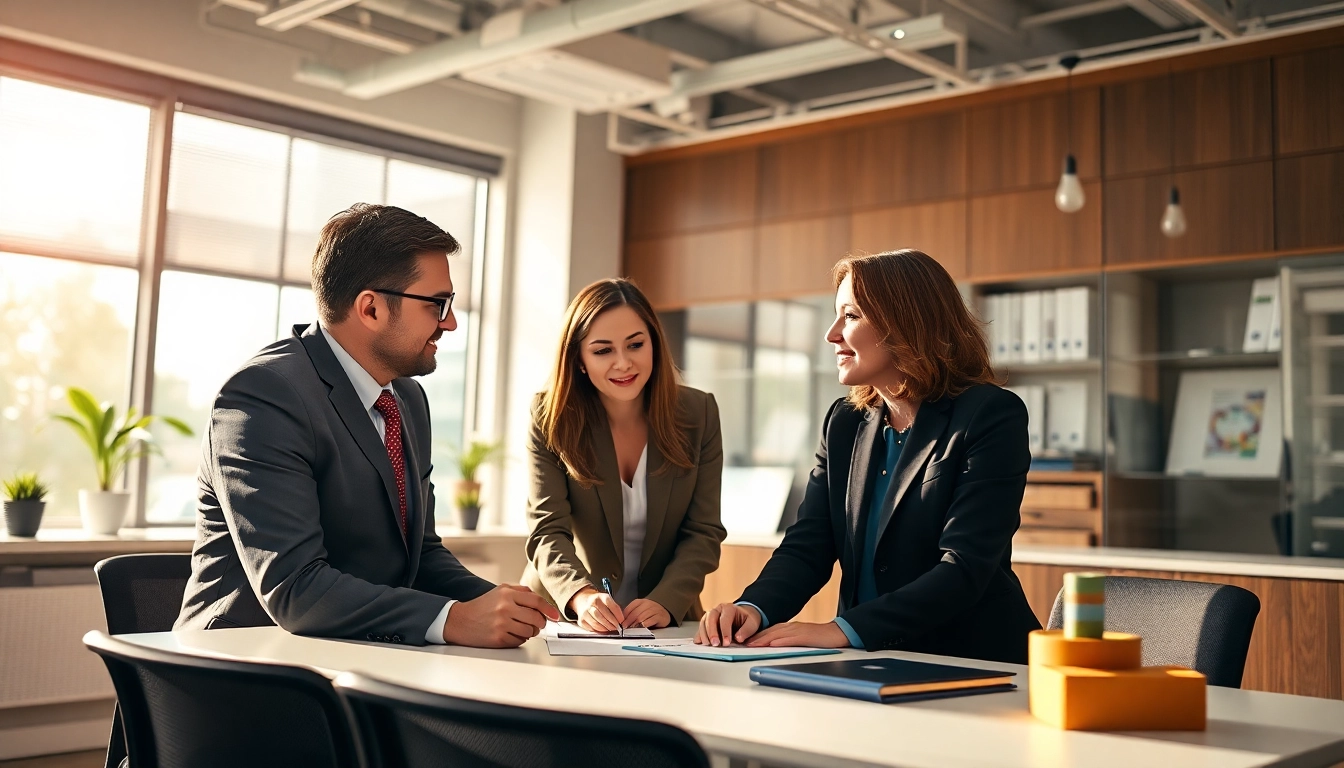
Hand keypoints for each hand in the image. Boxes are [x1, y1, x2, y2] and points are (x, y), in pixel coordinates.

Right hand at [442, 584, 560, 647]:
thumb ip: (521, 592)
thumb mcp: (500, 591)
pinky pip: (520, 641)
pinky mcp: (498, 638)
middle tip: (537, 624)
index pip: (536, 601)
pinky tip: (512, 634)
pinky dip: (520, 639)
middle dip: (540, 623)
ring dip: (530, 632)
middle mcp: (505, 608)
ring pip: (530, 632)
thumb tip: (541, 602)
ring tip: (522, 628)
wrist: (459, 620)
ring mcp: (501, 624)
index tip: (555, 616)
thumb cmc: (482, 606)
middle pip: (536, 618)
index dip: (549, 610)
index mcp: (507, 594)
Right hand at [569, 587, 625, 632]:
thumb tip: (621, 620)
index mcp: (600, 596)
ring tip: (611, 628)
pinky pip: (591, 627)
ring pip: (597, 622)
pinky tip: (603, 630)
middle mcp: (592, 603)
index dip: (618, 614)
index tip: (622, 620)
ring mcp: (585, 611)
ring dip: (606, 627)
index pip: (611, 605)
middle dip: (612, 622)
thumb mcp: (606, 600)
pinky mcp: (581, 620)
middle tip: (617, 626)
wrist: (583, 601)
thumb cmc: (597, 602)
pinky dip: (598, 630)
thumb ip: (614, 608)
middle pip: (603, 614)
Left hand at [623, 598, 670, 628]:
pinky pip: (652, 620)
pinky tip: (643, 627)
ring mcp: (654, 609)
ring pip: (642, 616)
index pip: (630, 608)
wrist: (664, 612)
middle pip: (635, 613)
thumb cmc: (650, 613)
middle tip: (625, 627)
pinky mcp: (660, 616)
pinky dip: (646, 624)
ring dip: (636, 623)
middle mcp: (647, 604)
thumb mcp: (640, 611)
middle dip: (629, 621)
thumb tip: (622, 622)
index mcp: (640, 602)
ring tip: (632, 628)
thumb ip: (632, 614)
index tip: (621, 623)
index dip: (624, 616)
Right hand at [694, 602, 760, 645]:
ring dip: (704, 635)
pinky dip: (699, 636)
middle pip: (710, 618)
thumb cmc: (746, 619)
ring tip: (709, 645)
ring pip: (703, 623)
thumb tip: (738, 638)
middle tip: (715, 644)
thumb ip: (746, 630)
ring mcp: (710, 616)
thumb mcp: (752, 623)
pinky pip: (700, 628)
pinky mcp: (706, 623)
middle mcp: (718, 610)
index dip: (725, 631)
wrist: (743, 616)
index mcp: (729, 608)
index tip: (727, 642)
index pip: (725, 619)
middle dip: (712, 632)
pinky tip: (701, 643)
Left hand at [746, 621, 849, 647]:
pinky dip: (781, 641)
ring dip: (764, 639)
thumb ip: (790, 642)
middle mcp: (793, 628)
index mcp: (791, 629)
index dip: (758, 636)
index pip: (771, 632)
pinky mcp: (806, 636)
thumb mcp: (802, 640)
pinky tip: (772, 644)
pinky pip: (791, 638)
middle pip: (771, 632)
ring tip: (752, 644)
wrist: (838, 633)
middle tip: (744, 643)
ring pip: (778, 634)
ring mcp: (799, 631)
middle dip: (756, 637)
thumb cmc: (821, 639)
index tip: (746, 641)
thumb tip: (776, 648)